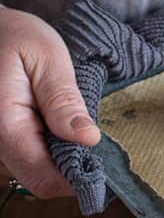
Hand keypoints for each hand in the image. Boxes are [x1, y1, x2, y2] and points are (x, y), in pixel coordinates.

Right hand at [0, 7, 100, 197]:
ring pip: (30, 171)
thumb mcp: (47, 59)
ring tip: (68, 125)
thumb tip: (88, 139)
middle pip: (36, 179)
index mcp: (4, 123)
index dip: (74, 180)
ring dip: (56, 157)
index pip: (41, 177)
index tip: (100, 167)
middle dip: (68, 167)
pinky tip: (54, 126)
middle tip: (89, 138)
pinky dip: (45, 149)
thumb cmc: (17, 36)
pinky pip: (23, 157)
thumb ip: (64, 100)